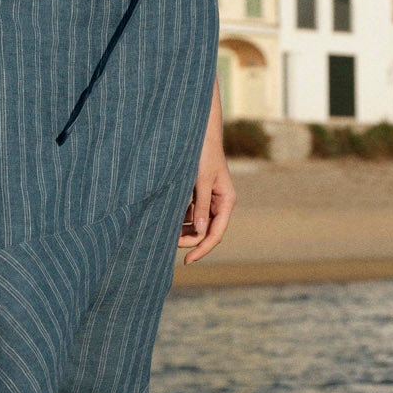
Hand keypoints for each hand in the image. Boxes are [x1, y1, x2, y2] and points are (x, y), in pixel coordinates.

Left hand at [179, 112, 234, 264]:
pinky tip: (168, 217)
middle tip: (168, 242)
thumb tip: (200, 233)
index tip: (187, 260)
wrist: (199, 132)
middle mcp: (220, 202)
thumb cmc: (202, 153)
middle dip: (189, 240)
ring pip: (198, 224)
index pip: (215, 234)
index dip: (202, 249)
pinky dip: (181, 218)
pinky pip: (192, 213)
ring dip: (184, 230)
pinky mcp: (199, 194)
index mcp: (226, 201)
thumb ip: (201, 206)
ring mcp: (210, 199)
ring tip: (166, 231)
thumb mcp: (200, 180)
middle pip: (207, 232)